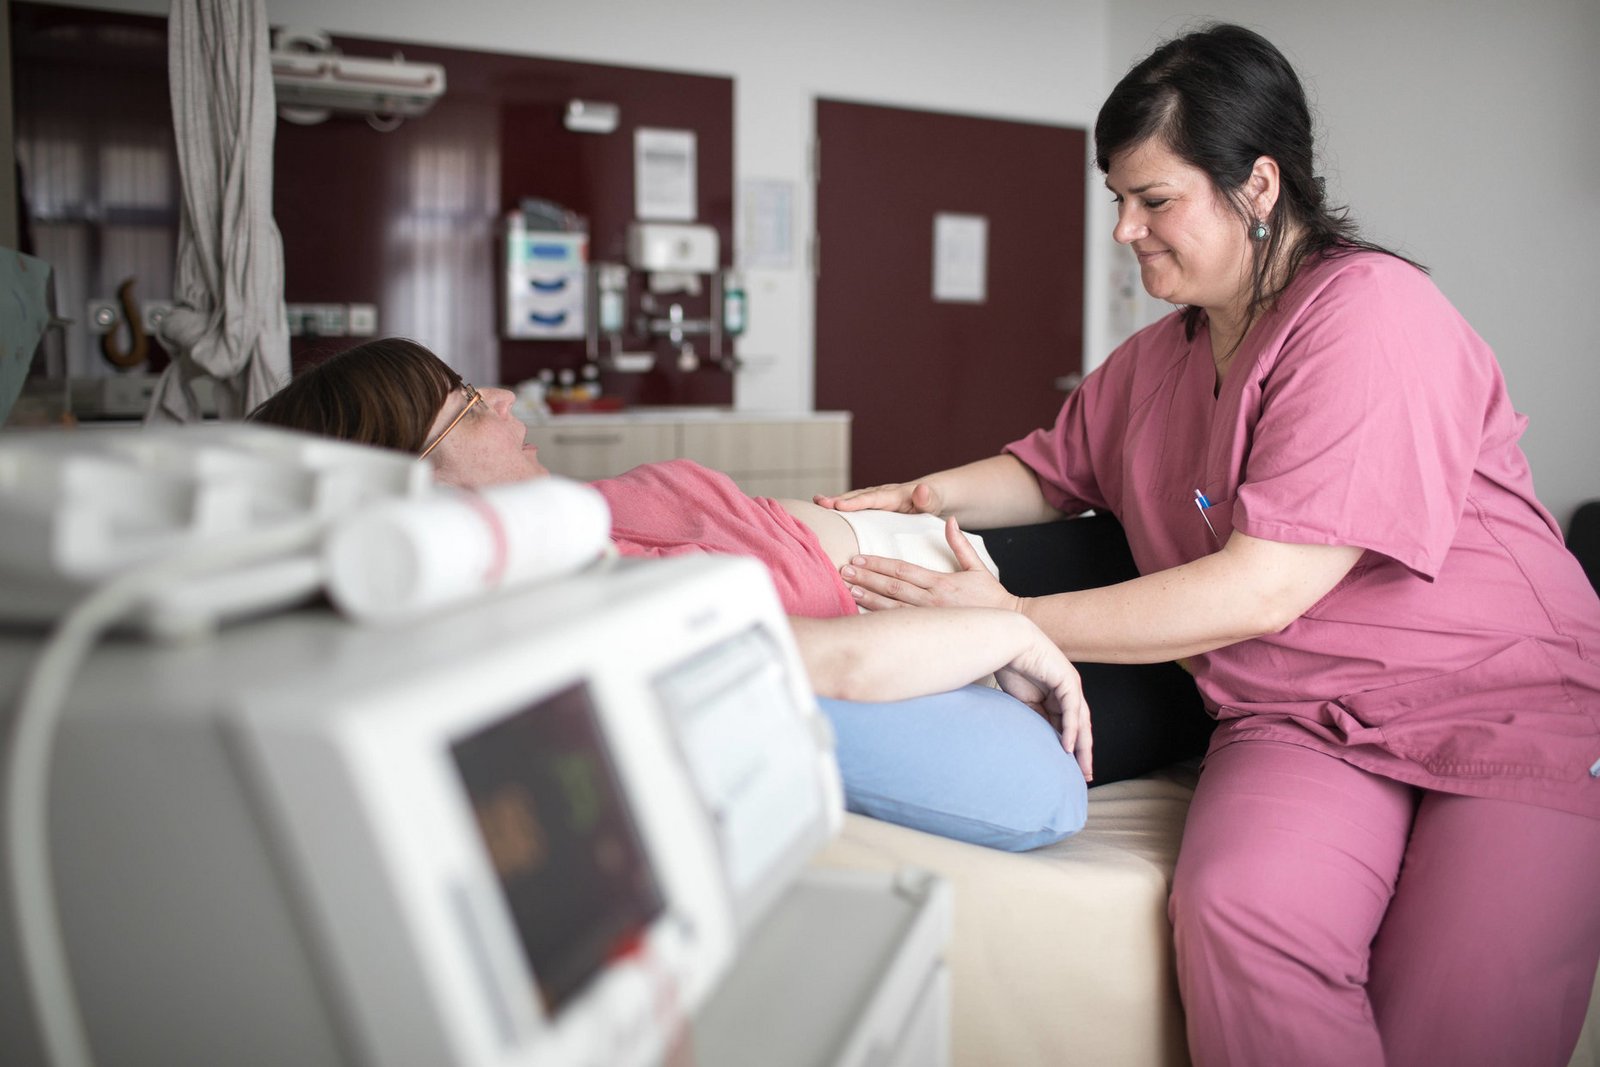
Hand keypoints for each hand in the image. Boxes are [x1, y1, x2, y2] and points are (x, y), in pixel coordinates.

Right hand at [813, 480, 940, 513]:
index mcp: (894, 496)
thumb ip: (928, 497)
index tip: (838, 506)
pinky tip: (824, 515)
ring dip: (833, 503)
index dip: (855, 503)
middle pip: (856, 497)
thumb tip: (921, 489)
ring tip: (814, 505)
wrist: (930, 495)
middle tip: (818, 502)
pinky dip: (838, 509)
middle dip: (837, 500)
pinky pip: (853, 507)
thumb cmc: (933, 501)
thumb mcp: (935, 500)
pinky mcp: (871, 507)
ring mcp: (874, 500)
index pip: (872, 499)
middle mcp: (881, 494)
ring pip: (852, 500)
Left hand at [841, 517, 1018, 611]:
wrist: (1006, 627)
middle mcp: (931, 601)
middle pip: (891, 588)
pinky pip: (900, 627)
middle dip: (865, 579)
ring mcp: (928, 620)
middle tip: (843, 572)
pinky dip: (880, 621)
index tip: (859, 558)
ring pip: (891, 609)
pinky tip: (862, 616)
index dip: (878, 564)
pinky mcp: (928, 634)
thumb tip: (950, 519)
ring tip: (847, 591)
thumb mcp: (977, 567)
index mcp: (940, 582)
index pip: (902, 570)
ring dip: (867, 600)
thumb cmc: (991, 598)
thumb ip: (960, 544)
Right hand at [994, 631, 1093, 780]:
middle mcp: (1068, 692)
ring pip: (1081, 722)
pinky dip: (1071, 730)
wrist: (1008, 642)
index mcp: (1057, 696)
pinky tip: (1068, 747)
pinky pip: (1072, 711)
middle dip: (1083, 753)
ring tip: (1083, 768)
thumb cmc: (1011, 666)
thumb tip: (1037, 741)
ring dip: (1083, 746)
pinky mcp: (1068, 681)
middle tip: (1086, 776)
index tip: (1070, 769)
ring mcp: (1071, 686)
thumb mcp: (1023, 701)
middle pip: (1080, 727)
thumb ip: (1034, 718)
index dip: (1070, 748)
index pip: (1068, 727)